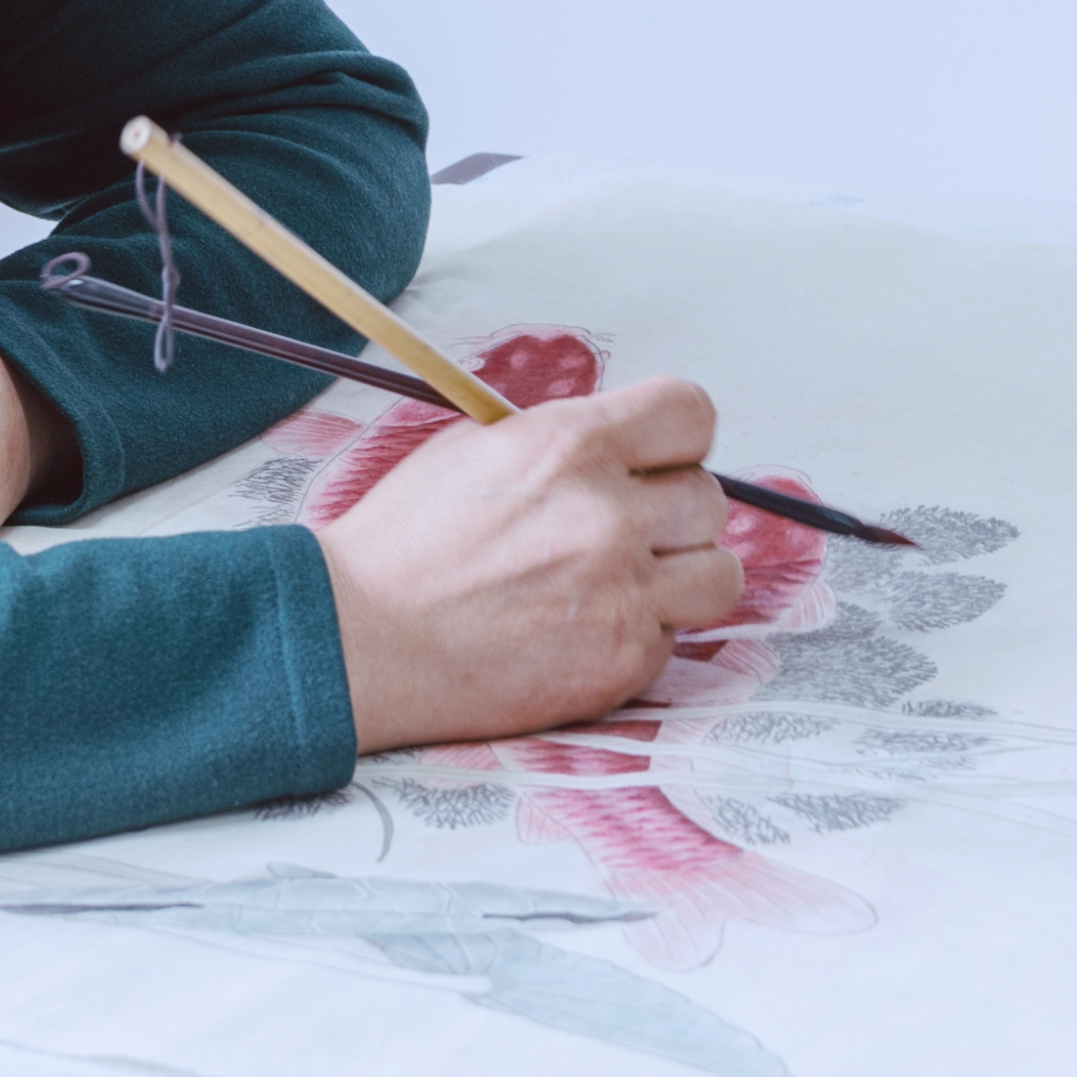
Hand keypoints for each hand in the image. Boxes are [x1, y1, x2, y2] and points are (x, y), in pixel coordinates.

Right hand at [314, 375, 743, 749]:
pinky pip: (673, 640)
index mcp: (570, 444)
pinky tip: (579, 633)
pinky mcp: (620, 663)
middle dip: (670, 516)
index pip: (692, 413)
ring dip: (679, 579)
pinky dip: (638, 638)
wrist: (357, 642)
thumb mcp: (476, 448)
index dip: (677, 439)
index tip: (656, 461)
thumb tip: (628, 445)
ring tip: (622, 586)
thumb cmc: (403, 543)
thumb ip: (565, 440)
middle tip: (619, 535)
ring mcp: (621, 594)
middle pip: (709, 500)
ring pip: (718, 574)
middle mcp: (607, 515)